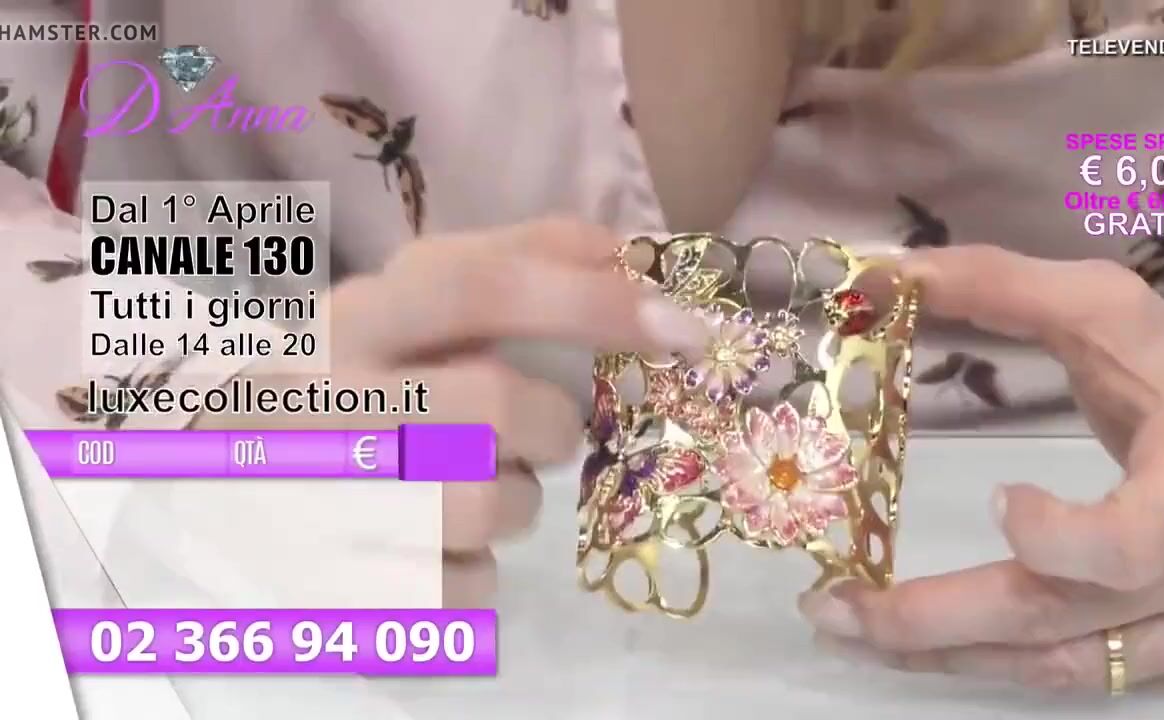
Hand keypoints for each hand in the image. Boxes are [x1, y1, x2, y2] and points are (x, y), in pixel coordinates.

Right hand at [195, 218, 706, 603]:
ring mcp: (327, 500)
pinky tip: (439, 544)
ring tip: (467, 484)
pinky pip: (471, 589)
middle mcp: (330, 400)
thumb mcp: (407, 303)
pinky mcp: (343, 593)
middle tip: (541, 431)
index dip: (591, 300)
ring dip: (513, 498)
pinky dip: (482, 570)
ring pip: (493, 505)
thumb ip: (515, 261)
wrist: (224, 484)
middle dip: (551, 424)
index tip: (682, 327)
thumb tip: (638, 255)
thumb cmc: (345, 383)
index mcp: (353, 317)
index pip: (477, 285)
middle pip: (497, 404)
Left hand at [799, 245, 1163, 691]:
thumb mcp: (1119, 316)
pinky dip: (1000, 663)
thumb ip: (1006, 287)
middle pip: (1060, 622)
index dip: (1055, 539)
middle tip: (831, 608)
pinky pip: (1086, 679)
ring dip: (945, 656)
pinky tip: (934, 649)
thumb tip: (888, 272)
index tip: (1000, 499)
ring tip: (853, 631)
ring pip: (1060, 668)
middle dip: (931, 621)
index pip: (1132, 542)